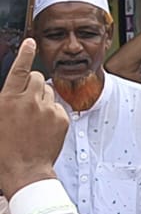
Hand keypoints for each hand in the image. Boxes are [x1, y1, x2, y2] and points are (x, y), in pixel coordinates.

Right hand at [0, 39, 66, 195]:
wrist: (23, 171)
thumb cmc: (2, 150)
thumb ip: (4, 102)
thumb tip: (11, 93)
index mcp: (7, 100)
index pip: (19, 70)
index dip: (25, 54)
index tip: (31, 42)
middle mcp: (28, 101)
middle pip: (37, 78)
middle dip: (32, 84)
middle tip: (27, 99)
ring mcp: (47, 110)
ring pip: (48, 92)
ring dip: (42, 98)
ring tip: (33, 118)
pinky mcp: (61, 119)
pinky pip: (58, 107)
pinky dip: (52, 113)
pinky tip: (43, 127)